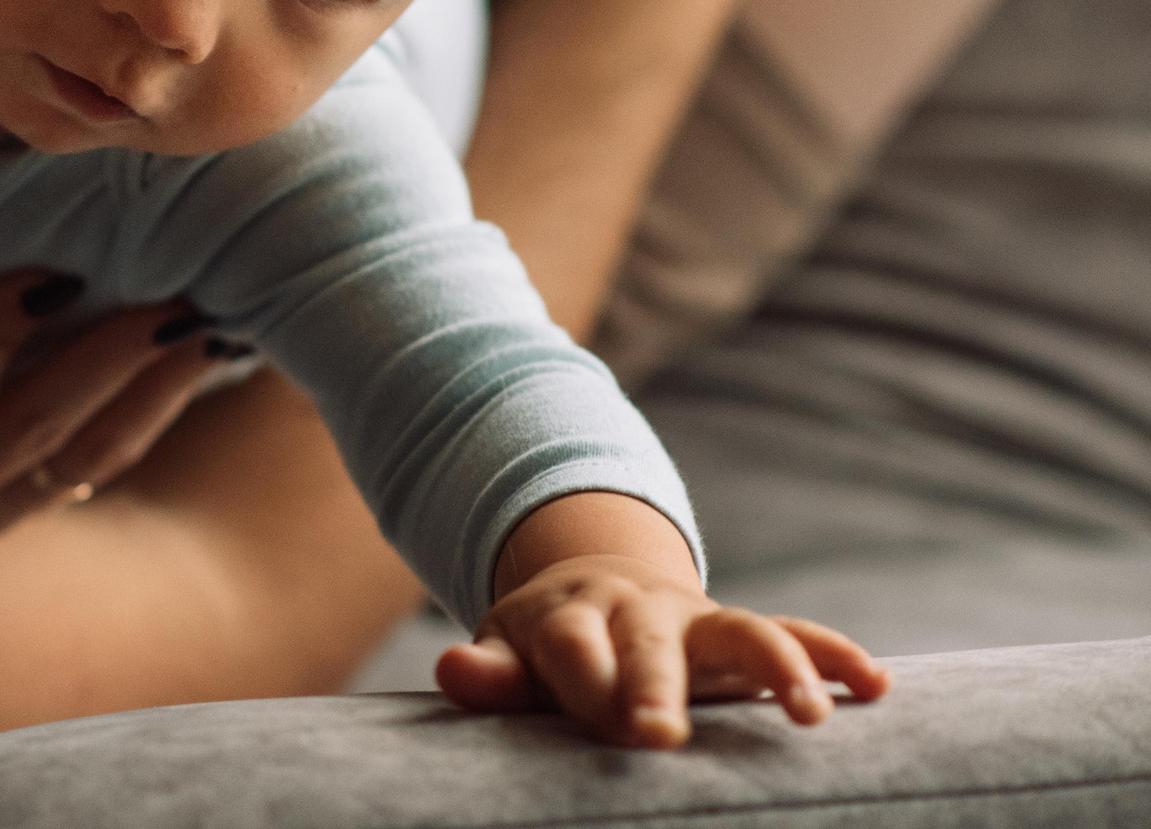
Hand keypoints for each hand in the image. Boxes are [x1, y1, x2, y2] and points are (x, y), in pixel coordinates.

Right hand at [0, 149, 242, 535]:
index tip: (46, 276)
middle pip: (34, 440)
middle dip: (108, 368)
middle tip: (173, 295)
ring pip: (87, 459)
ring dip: (152, 392)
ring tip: (205, 318)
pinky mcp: (33, 498)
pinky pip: (111, 462)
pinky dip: (164, 406)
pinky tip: (212, 344)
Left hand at [437, 555, 891, 746]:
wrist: (592, 589)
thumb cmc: (546, 648)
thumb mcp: (509, 653)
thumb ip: (489, 673)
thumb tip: (450, 671)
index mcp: (570, 618)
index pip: (573, 651)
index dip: (586, 686)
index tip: (607, 730)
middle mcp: (637, 612)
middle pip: (650, 643)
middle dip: (657, 686)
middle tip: (661, 735)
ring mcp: (695, 620)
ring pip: (743, 629)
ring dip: (779, 666)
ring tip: (809, 716)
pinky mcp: (737, 634)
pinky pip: (795, 632)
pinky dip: (834, 653)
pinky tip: (875, 688)